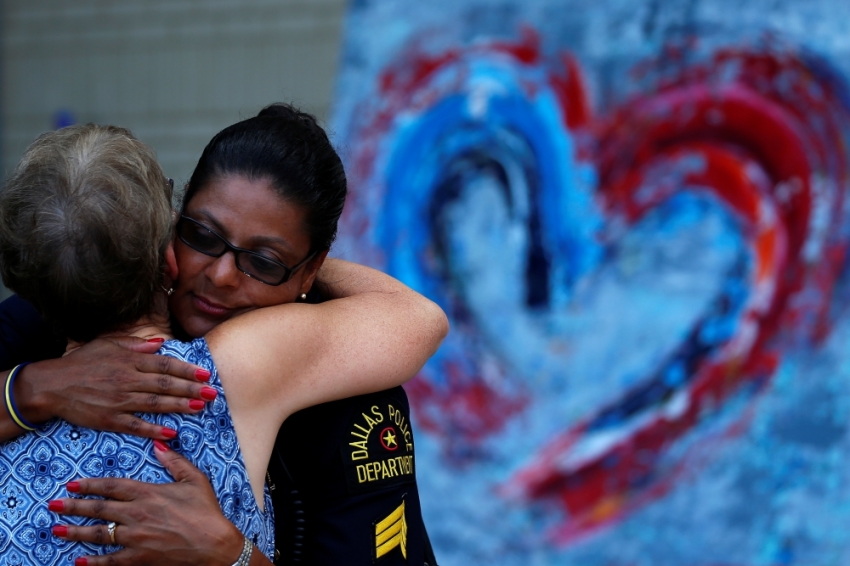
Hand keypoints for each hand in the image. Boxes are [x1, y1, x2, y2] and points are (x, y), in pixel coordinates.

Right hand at [17, 337, 213, 439]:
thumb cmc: (81, 363)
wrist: (51, 385)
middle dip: (191, 389)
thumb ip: (136, 345)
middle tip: (212, 393)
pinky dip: (154, 429)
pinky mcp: (109, 419)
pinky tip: (171, 432)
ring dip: (179, 406)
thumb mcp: (108, 345)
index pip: (164, 365)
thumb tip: (161, 343)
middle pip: (165, 384)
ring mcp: (119, 400)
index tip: (205, 373)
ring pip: (155, 403)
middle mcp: (127, 380)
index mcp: (129, 361)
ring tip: (200, 407)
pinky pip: (135, 425)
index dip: (187, 369)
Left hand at [50, 443, 258, 565]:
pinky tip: (78, 562)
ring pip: (98, 534)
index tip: (73, 483)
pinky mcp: (138, 559)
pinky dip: (92, 563)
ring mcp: (135, 539)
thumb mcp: (195, 480)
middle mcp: (137, 515)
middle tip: (53, 505)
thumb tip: (159, 445)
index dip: (90, 484)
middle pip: (98, 509)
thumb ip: (175, 462)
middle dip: (73, 507)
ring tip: (57, 530)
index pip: (111, 486)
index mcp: (148, 494)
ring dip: (75, 532)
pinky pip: (109, 561)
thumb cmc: (206, 511)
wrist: (214, 544)